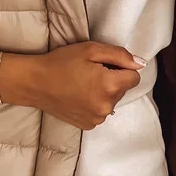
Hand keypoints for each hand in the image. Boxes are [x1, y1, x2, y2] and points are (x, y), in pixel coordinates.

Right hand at [16, 41, 145, 129]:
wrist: (35, 83)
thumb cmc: (61, 62)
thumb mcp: (91, 50)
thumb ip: (120, 55)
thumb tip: (140, 63)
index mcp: (110, 86)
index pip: (134, 77)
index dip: (121, 68)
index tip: (103, 65)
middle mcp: (107, 106)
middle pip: (122, 89)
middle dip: (112, 79)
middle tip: (89, 72)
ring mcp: (97, 118)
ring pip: (112, 101)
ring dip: (103, 92)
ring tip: (82, 84)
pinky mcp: (88, 125)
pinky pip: (100, 111)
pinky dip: (94, 103)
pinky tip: (78, 96)